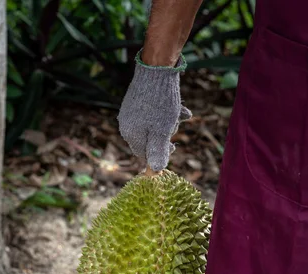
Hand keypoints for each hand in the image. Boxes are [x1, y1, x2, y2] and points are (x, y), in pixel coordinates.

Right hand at [117, 52, 191, 171]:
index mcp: (130, 134)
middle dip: (165, 134)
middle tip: (175, 125)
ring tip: (180, 113)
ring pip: (154, 125)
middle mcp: (127, 123)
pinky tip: (179, 107)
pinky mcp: (137, 99)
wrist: (156, 69)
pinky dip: (166, 112)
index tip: (172, 146)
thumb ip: (158, 152)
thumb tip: (156, 170)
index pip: (143, 154)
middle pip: (149, 139)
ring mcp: (131, 111)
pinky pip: (153, 112)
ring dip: (170, 122)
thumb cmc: (160, 104)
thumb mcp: (162, 132)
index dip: (159, 153)